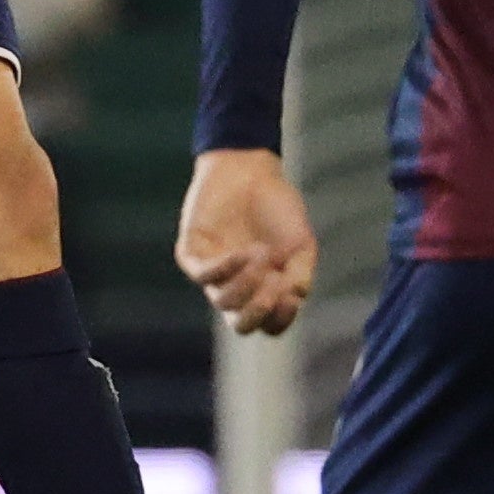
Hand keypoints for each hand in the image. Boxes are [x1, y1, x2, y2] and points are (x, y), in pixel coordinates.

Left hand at [178, 148, 315, 335]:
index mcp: (265, 290)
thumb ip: (301, 273)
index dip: (281, 318)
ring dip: (247, 284)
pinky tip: (244, 253)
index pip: (270, 324)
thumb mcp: (300, 243)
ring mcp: (214, 274)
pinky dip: (225, 268)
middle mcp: (237, 287)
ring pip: (223, 302)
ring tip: (263, 253)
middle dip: (258, 314)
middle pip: (242, 325)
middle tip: (273, 290)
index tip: (292, 295)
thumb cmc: (277, 207)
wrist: (250, 169)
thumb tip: (295, 298)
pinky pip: (203, 274)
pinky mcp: (192, 254)